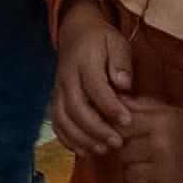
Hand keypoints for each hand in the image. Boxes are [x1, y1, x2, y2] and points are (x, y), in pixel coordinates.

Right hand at [52, 11, 137, 157]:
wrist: (75, 31)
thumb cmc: (101, 39)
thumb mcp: (116, 41)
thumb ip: (121, 61)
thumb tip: (123, 83)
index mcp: (83, 61)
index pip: (95, 87)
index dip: (111, 107)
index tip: (127, 121)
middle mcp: (67, 77)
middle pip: (76, 107)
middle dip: (96, 129)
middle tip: (117, 142)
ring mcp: (58, 89)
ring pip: (63, 118)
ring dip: (81, 138)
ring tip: (102, 150)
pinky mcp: (55, 99)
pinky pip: (56, 123)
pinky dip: (67, 140)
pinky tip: (84, 151)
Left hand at [117, 99, 182, 182]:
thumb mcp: (175, 113)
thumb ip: (144, 105)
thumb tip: (117, 101)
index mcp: (161, 122)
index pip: (121, 126)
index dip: (122, 132)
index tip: (130, 137)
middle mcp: (160, 145)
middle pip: (123, 152)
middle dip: (132, 154)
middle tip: (149, 155)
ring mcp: (164, 171)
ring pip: (129, 175)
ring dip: (139, 175)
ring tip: (157, 170)